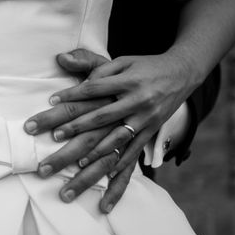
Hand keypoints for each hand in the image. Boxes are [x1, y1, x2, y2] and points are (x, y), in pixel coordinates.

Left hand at [48, 51, 197, 179]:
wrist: (183, 73)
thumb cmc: (145, 67)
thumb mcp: (122, 60)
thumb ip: (92, 63)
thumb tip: (61, 59)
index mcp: (128, 80)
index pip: (94, 88)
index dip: (72, 94)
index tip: (51, 101)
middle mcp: (137, 100)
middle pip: (101, 116)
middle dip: (76, 128)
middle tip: (54, 135)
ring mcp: (146, 118)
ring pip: (117, 138)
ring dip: (96, 152)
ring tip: (76, 163)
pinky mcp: (152, 131)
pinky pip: (136, 150)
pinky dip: (123, 163)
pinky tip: (108, 174)